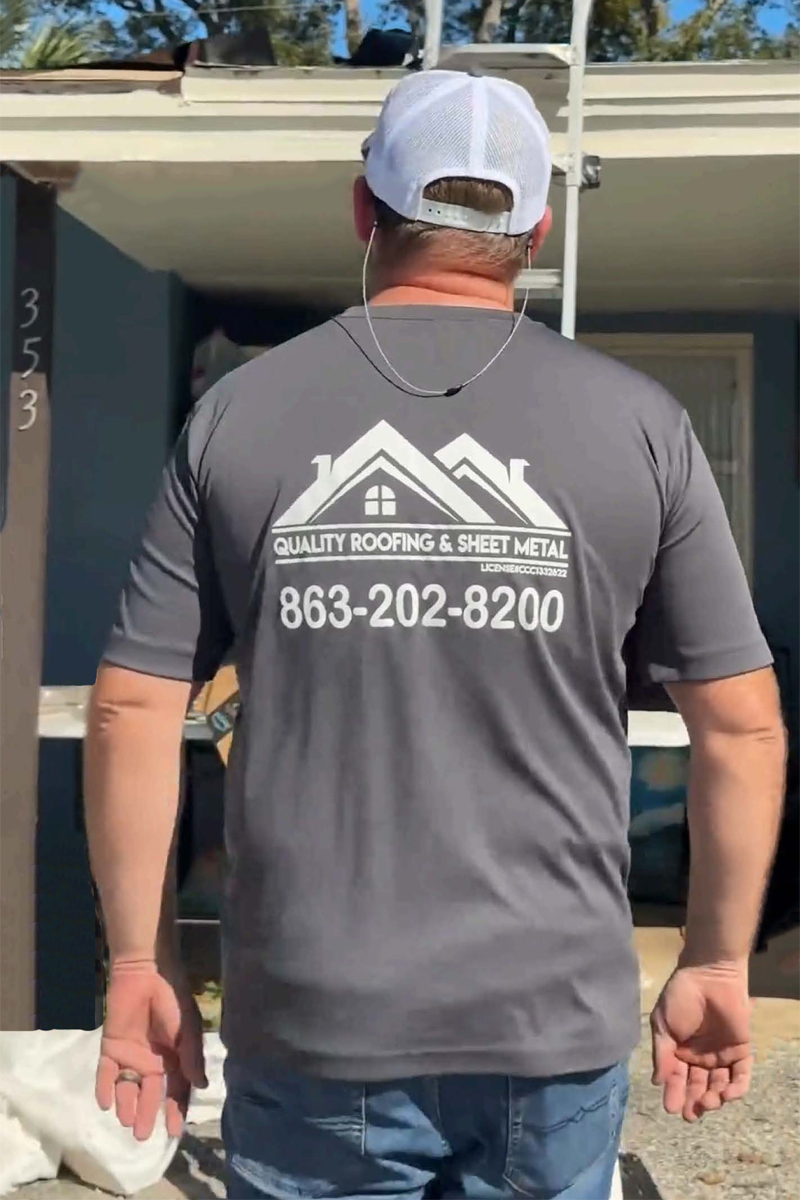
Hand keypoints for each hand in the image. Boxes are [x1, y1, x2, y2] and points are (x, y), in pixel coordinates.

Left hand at [96, 960, 206, 1140]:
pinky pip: (106, 1072)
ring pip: (127, 1087)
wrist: (146, 974)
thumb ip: (192, 1057)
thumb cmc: (172, 1000)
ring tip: (127, 1122)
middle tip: (143, 1137)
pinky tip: (105, 1103)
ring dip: (126, 1105)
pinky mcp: (111, 1047)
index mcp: (174, 1058)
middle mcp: (152, 1061)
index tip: (175, 1133)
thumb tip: (202, 1086)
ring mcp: (130, 1055)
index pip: (176, 1089)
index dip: (176, 1110)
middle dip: (147, 1114)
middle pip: (149, 1094)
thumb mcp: (187, 1030)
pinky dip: (104, 1087)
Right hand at [650, 961, 751, 1121]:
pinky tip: (725, 1095)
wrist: (708, 976)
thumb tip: (656, 1083)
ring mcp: (721, 1056)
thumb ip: (661, 1055)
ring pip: (719, 1086)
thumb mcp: (662, 1025)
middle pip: (698, 1086)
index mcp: (679, 1051)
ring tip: (707, 1102)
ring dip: (713, 1099)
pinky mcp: (741, 1051)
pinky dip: (736, 1089)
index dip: (674, 1094)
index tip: (671, 1108)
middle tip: (690, 1113)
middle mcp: (700, 1057)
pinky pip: (741, 1076)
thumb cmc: (681, 998)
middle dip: (694, 1102)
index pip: (677, 1078)